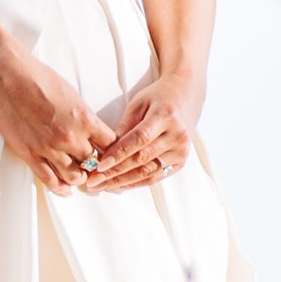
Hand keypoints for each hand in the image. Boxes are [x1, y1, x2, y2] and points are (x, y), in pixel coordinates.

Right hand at [0, 40, 108, 191]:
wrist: (10, 76)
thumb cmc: (40, 78)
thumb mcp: (72, 95)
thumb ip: (83, 116)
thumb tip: (91, 130)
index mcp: (86, 120)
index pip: (111, 145)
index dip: (112, 152)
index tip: (110, 156)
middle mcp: (72, 137)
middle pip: (95, 164)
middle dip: (97, 168)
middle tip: (98, 173)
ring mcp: (51, 148)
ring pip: (75, 177)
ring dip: (80, 179)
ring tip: (81, 180)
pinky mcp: (31, 154)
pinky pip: (50, 180)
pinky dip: (60, 188)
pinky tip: (65, 189)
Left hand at [71, 62, 205, 192]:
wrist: (186, 95)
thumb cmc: (158, 97)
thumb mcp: (139, 103)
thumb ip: (124, 126)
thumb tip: (106, 150)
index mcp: (166, 116)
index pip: (139, 139)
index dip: (118, 154)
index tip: (99, 165)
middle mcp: (177, 135)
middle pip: (142, 159)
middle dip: (115, 172)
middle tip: (93, 181)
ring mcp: (181, 151)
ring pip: (148, 172)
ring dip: (123, 182)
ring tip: (102, 186)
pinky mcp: (181, 161)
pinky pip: (156, 177)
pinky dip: (136, 183)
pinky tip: (120, 185)